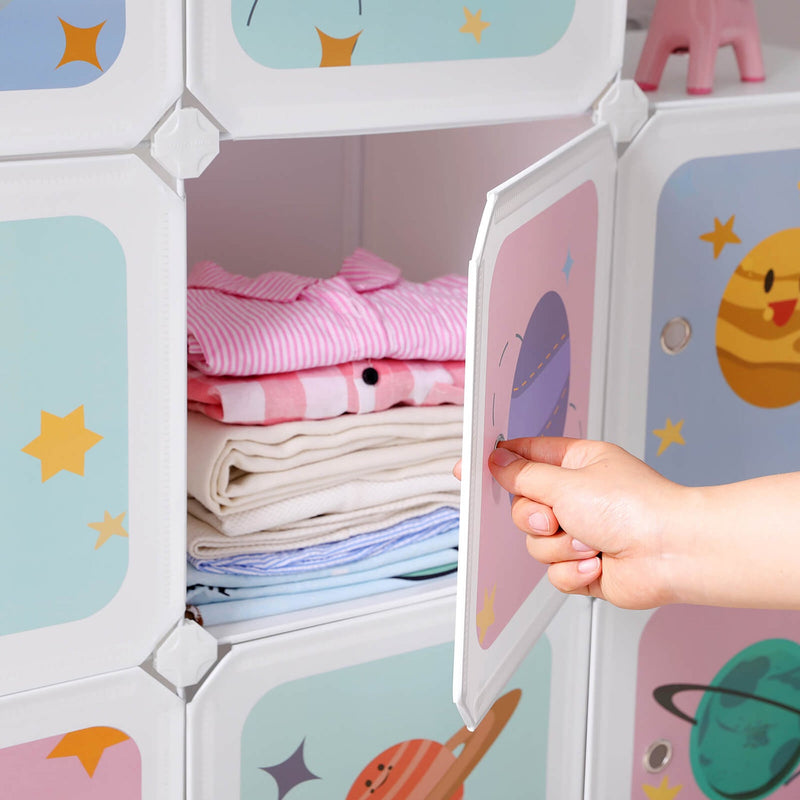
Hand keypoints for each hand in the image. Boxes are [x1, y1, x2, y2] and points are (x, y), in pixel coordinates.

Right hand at [485, 437, 687, 608]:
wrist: (671, 553)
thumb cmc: (634, 508)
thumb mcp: (566, 482)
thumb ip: (523, 475)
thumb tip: (497, 461)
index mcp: (576, 464)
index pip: (526, 457)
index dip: (498, 462)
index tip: (469, 467)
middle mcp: (577, 497)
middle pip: (524, 506)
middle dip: (536, 518)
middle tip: (553, 518)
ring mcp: (581, 532)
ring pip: (536, 543)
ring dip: (560, 546)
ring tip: (590, 542)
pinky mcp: (585, 565)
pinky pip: (554, 571)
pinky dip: (573, 569)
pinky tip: (598, 562)